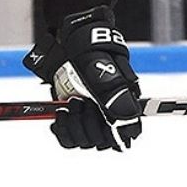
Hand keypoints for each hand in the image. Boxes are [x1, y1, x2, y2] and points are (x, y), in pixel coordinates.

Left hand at [23, 6, 141, 150]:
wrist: (68, 44)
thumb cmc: (89, 51)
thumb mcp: (100, 67)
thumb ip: (113, 91)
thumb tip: (126, 116)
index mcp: (124, 103)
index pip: (127, 134)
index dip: (113, 134)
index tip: (101, 120)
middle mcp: (108, 114)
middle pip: (101, 141)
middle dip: (87, 124)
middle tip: (79, 101)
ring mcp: (90, 117)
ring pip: (84, 141)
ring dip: (73, 126)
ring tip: (70, 104)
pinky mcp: (73, 118)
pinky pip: (68, 139)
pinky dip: (62, 131)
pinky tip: (60, 115)